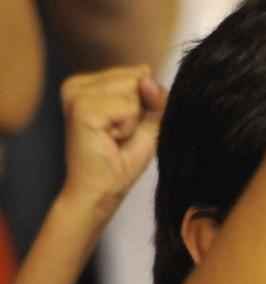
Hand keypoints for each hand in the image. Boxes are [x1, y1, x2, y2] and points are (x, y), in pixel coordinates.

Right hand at [59, 65, 164, 216]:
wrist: (100, 192)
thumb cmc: (121, 162)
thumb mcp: (148, 124)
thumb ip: (154, 98)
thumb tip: (147, 74)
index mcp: (87, 84)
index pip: (137, 74)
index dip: (144, 106)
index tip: (124, 129)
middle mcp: (76, 84)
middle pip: (136, 79)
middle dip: (138, 113)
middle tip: (118, 136)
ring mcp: (76, 93)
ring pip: (133, 91)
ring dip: (133, 121)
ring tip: (114, 138)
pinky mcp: (81, 107)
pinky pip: (128, 107)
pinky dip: (128, 128)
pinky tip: (110, 140)